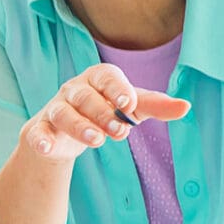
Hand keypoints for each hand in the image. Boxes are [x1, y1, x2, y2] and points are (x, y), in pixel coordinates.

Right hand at [22, 64, 188, 162]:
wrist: (64, 134)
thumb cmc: (103, 113)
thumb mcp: (130, 109)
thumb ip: (155, 107)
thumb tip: (186, 107)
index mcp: (97, 79)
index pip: (106, 77)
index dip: (116, 88)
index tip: (127, 103)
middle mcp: (74, 90)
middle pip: (85, 96)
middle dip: (102, 113)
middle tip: (121, 132)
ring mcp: (54, 109)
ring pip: (63, 114)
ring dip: (79, 126)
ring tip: (97, 141)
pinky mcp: (40, 129)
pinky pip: (37, 132)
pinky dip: (41, 139)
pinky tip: (47, 146)